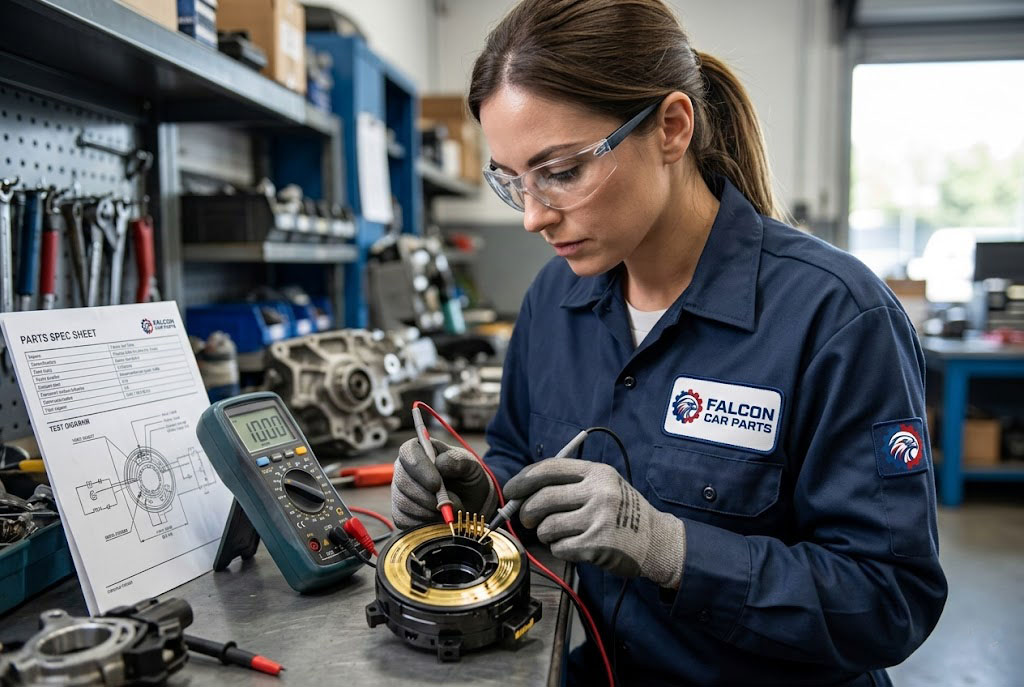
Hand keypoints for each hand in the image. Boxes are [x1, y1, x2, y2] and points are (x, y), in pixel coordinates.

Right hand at [391, 438, 497, 529]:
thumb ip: (457, 461)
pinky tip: (437, 519)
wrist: (471, 503)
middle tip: (445, 504)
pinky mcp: (401, 513)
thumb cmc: (468, 478)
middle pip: (402, 480)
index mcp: (421, 450)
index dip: (419, 467)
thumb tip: (439, 463)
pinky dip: (423, 523)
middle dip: (425, 496)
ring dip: (428, 511)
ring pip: (402, 502)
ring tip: (447, 510)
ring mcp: (400, 491)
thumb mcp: (471, 466)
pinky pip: (403, 520)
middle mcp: (405, 469)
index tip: (436, 484)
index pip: (408, 452)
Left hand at [503, 458, 684, 587]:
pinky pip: (560, 547)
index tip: (511, 490)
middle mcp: (598, 491)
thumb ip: (568, 484)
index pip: (549, 469)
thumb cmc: (622, 512)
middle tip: (528, 519)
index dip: (523, 479)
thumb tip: (522, 493)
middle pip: (542, 499)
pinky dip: (560, 548)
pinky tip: (573, 545)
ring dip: (544, 533)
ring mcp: (599, 518)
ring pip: (547, 526)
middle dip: (527, 512)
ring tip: (557, 533)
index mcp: (596, 472)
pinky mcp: (598, 544)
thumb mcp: (602, 485)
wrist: (657, 539)